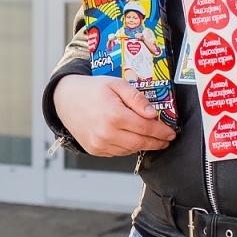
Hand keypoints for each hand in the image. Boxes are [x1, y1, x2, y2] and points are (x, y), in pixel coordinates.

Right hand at [53, 74, 175, 156]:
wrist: (65, 99)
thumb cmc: (91, 89)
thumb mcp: (116, 84)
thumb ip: (136, 98)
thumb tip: (152, 113)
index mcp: (114, 116)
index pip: (146, 128)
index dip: (161, 132)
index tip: (171, 133)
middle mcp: (106, 133)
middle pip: (140, 143)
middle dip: (156, 142)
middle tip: (166, 140)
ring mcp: (99, 144)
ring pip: (130, 150)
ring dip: (143, 145)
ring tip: (151, 139)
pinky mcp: (94, 150)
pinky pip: (118, 152)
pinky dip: (128, 147)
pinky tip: (132, 139)